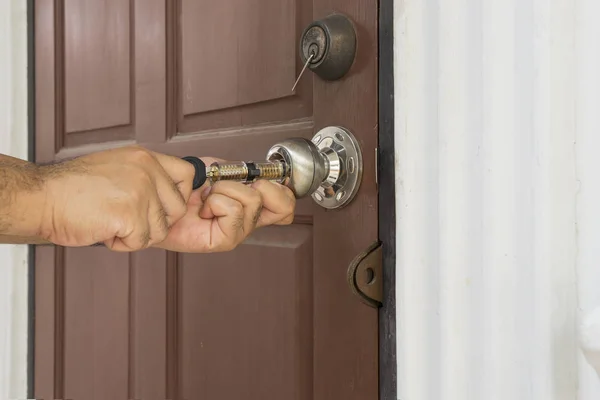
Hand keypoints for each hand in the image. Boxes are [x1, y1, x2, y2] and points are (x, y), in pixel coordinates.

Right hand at [39, 146, 194, 250]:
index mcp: (145, 158)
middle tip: (128, 219)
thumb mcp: (118, 168)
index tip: (164, 206)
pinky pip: (140, 242)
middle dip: (156, 222)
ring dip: (136, 234)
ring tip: (111, 222)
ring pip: (159, 230)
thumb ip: (146, 177)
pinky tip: (104, 230)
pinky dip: (121, 244)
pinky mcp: (130, 215)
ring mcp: (140, 192)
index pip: (187, 175)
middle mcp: (147, 171)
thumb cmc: (74, 189)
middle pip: (177, 209)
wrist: (42, 197)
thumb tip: (171, 196)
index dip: (180, 195)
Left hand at [155, 158, 295, 252]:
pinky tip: (204, 208)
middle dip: (254, 184)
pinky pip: (232, 210)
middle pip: (280, 203)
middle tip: (229, 187)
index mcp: (252, 206)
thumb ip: (242, 172)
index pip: (287, 206)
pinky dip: (216, 201)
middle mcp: (248, 221)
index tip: (263, 180)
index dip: (284, 191)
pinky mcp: (223, 241)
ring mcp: (237, 233)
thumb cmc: (184, 186)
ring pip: (252, 200)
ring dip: (225, 190)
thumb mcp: (220, 170)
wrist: (159, 196)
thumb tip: (259, 177)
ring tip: (207, 198)